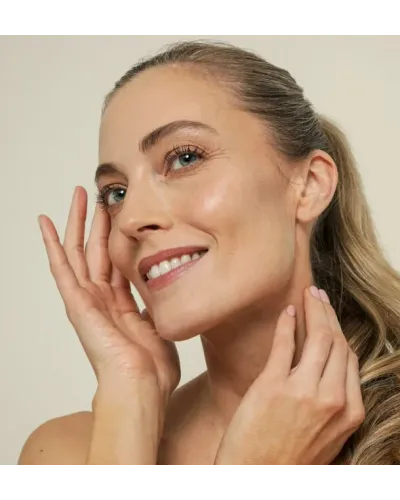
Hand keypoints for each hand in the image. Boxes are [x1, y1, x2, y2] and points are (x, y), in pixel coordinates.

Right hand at [38, 186, 179, 407]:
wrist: (142, 387)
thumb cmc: (152, 368)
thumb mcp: (158, 326)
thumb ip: (153, 307)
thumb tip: (161, 294)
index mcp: (119, 304)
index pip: (114, 260)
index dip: (115, 236)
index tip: (118, 213)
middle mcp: (100, 298)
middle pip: (95, 250)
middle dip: (96, 221)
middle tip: (96, 195)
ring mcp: (86, 300)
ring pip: (78, 251)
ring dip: (77, 222)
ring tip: (77, 195)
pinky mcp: (76, 302)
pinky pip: (61, 267)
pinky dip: (51, 244)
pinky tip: (45, 222)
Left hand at [214, 286, 364, 465]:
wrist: (256, 479)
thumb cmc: (288, 460)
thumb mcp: (327, 436)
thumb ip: (333, 403)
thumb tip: (329, 371)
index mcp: (349, 412)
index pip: (349, 358)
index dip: (341, 332)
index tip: (332, 317)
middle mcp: (331, 398)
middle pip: (337, 342)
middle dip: (329, 314)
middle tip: (319, 296)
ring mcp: (303, 390)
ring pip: (317, 337)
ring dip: (313, 310)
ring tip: (308, 296)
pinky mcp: (272, 385)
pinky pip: (284, 343)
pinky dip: (286, 323)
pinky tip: (286, 311)